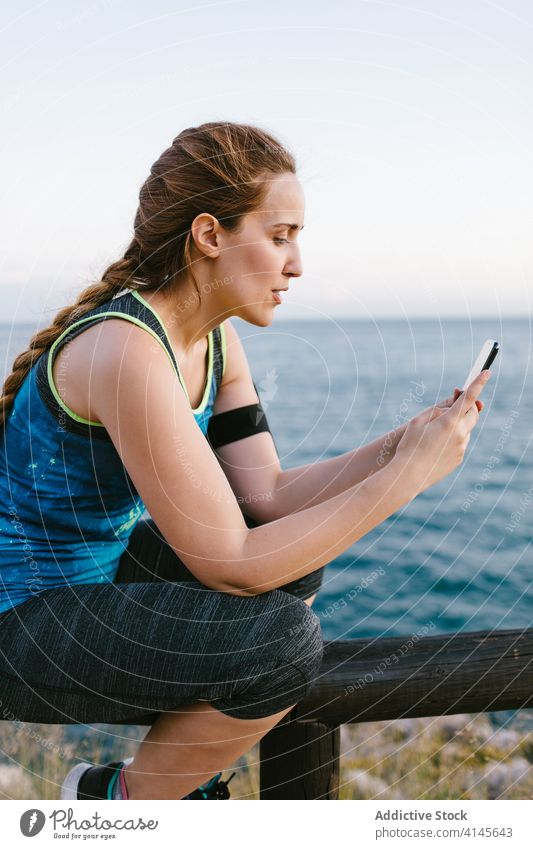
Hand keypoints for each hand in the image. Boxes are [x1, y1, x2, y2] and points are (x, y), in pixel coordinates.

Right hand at [394, 371, 490, 492]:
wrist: (409, 476)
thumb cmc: (409, 446)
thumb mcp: (417, 421)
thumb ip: (436, 410)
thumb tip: (451, 408)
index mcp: (449, 421)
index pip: (468, 397)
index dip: (478, 383)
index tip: (486, 372)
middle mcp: (459, 434)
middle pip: (472, 413)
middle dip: (468, 405)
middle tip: (456, 402)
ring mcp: (461, 447)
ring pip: (466, 429)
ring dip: (458, 423)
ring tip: (436, 431)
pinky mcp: (458, 458)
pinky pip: (461, 443)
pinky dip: (454, 438)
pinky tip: (436, 445)